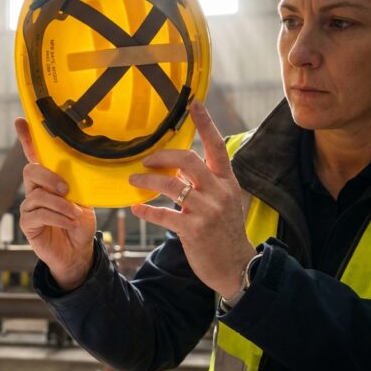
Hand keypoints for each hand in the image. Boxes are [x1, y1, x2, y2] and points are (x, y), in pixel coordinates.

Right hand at [15, 118, 95, 289]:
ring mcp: (29, 206)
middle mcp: (35, 190)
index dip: (27, 138)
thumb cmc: (80, 224)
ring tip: (74, 214)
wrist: (79, 252)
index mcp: (49, 180)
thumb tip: (77, 173)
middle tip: (66, 189)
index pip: (35, 156)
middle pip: (31, 170)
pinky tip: (68, 222)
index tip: (22, 120)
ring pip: (36, 194)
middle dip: (49, 177)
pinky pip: (37, 213)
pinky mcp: (28, 224)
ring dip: (59, 204)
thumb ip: (78, 185)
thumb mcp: (84, 200)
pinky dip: (56, 216)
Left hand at [128, 102, 255, 298]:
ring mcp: (207, 211)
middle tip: (146, 159)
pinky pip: (164, 214)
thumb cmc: (226, 234)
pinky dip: (147, 210)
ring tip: (133, 180)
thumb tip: (180, 168)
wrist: (237, 267)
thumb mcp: (224, 203)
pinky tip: (136, 208)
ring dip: (148, 181)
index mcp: (228, 182)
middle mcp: (219, 193)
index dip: (205, 123)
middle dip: (163, 156)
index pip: (217, 146)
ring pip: (171, 186)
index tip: (193, 103)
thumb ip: (206, 183)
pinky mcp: (194, 230)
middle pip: (188, 160)